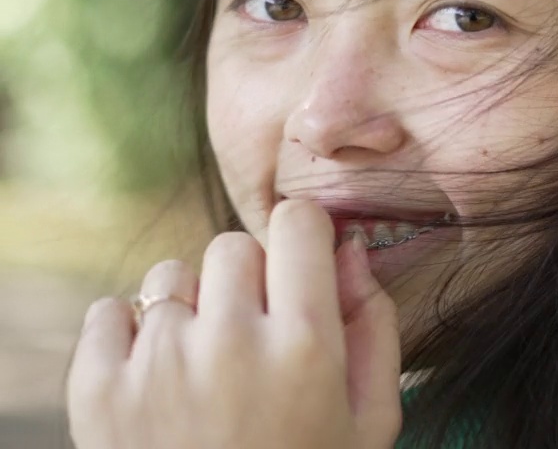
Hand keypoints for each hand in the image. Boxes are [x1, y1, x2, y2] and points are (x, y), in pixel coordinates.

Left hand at [66, 199, 402, 448]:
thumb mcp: (372, 419)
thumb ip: (374, 327)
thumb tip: (352, 250)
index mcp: (304, 345)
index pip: (298, 223)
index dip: (304, 239)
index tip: (302, 265)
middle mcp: (228, 341)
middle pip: (235, 246)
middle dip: (251, 280)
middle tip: (256, 336)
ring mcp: (157, 363)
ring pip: (172, 276)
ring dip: (192, 307)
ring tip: (205, 365)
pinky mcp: (98, 389)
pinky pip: (110, 311)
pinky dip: (131, 334)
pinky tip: (160, 377)